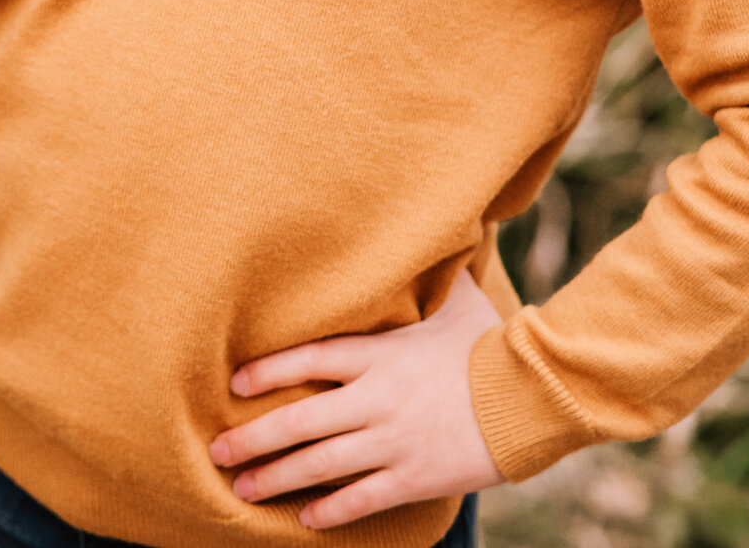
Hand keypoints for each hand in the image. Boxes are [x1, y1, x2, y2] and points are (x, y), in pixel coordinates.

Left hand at [209, 270, 503, 530]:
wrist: (531, 396)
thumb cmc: (491, 342)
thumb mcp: (456, 301)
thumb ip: (429, 276)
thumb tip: (430, 230)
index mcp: (381, 354)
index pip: (309, 358)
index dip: (268, 370)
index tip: (235, 384)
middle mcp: (377, 399)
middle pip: (302, 420)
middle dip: (255, 439)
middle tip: (217, 451)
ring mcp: (394, 442)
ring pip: (322, 465)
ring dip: (278, 478)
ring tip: (244, 489)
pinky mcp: (416, 478)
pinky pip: (363, 498)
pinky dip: (332, 511)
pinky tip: (306, 519)